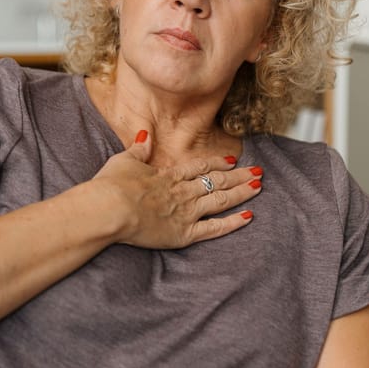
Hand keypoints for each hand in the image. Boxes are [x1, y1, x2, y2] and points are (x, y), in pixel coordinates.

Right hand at [89, 129, 262, 249]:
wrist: (110, 209)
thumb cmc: (111, 185)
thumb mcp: (124, 160)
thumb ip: (138, 149)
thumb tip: (144, 134)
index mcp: (168, 175)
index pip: (200, 166)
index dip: (217, 163)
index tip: (232, 161)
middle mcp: (182, 191)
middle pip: (217, 181)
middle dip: (238, 176)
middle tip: (257, 172)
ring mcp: (186, 212)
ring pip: (220, 200)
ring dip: (241, 192)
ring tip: (258, 187)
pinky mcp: (184, 233)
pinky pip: (214, 228)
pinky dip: (232, 223)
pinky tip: (249, 216)